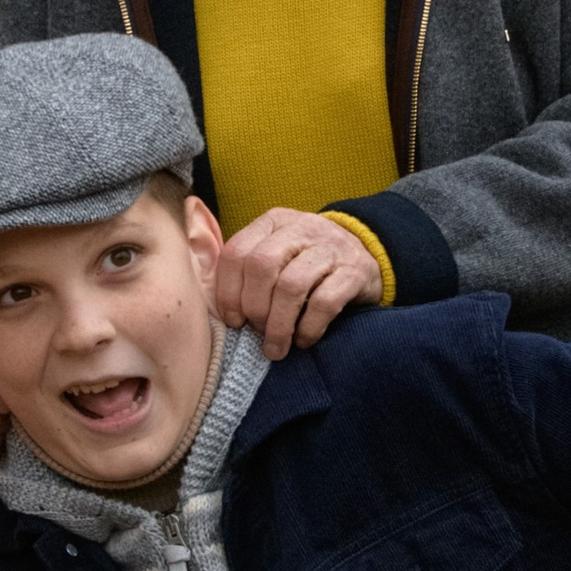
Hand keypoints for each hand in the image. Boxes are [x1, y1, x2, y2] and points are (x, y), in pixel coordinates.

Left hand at [214, 207, 384, 357]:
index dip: (228, 292)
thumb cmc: (307, 264)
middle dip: (253, 307)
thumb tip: (204, 288)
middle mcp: (301, 228)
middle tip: (257, 332)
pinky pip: (325, 302)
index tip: (233, 320)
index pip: (236, 253)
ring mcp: (330, 247)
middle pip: (262, 267)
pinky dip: (309, 327)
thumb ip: (241, 264)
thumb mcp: (275, 251)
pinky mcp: (355, 271)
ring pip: (292, 286)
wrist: (366, 255)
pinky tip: (304, 340)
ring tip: (276, 347)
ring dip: (278, 324)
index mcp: (273, 222)